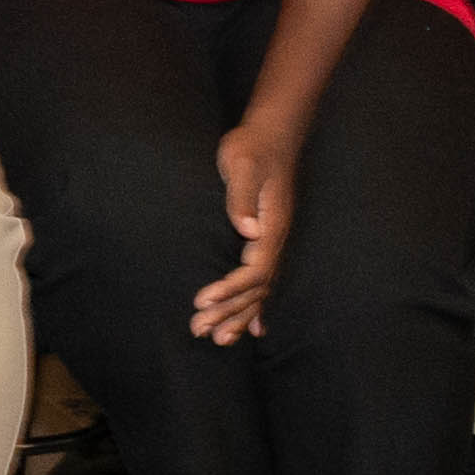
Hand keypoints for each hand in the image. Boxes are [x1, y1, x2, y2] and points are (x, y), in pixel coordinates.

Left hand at [191, 109, 298, 340]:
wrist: (270, 134)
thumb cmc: (252, 146)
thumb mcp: (242, 163)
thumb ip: (243, 195)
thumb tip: (247, 229)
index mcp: (272, 226)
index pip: (255, 270)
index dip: (230, 289)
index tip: (202, 301)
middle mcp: (275, 239)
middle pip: (256, 288)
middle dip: (229, 312)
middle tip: (199, 330)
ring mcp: (272, 241)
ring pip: (259, 289)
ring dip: (239, 315)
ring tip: (217, 339)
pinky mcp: (265, 238)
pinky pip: (262, 280)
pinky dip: (256, 306)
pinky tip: (253, 329)